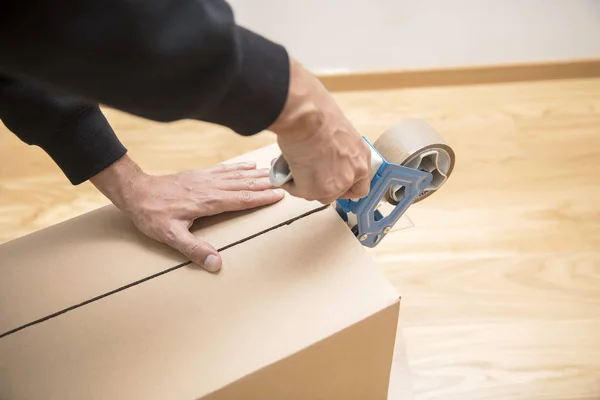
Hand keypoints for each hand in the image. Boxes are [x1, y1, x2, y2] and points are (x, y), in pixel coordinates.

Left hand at [90, 155, 284, 271]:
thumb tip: (216, 264)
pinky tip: (248, 166)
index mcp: (208, 202)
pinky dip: (238, 167)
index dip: (262, 198)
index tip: (280, 195)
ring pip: (236, 176)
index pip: (241, 200)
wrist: (136, 192)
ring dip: (256, 174)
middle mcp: (210, 188)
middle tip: (285, 181)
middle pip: (244, 185)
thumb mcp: (171, 237)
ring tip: (273, 173)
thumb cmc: (152, 215)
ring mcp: (205, 179)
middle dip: (265, 184)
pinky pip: (224, 169)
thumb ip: (194, 249)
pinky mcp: (199, 175)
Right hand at [268, 58, 370, 203]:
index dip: (345, 187)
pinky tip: (287, 170)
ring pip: (318, 194)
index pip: (360, 185)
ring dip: (306, 184)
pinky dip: (291, 184)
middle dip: (322, 186)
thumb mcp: (338, 134)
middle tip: (309, 175)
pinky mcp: (317, 190)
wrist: (307, 117)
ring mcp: (336, 185)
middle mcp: (353, 173)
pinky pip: (300, 192)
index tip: (333, 183)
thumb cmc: (318, 115)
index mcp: (361, 157)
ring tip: (294, 169)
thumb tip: (325, 157)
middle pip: (338, 193)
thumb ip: (338, 151)